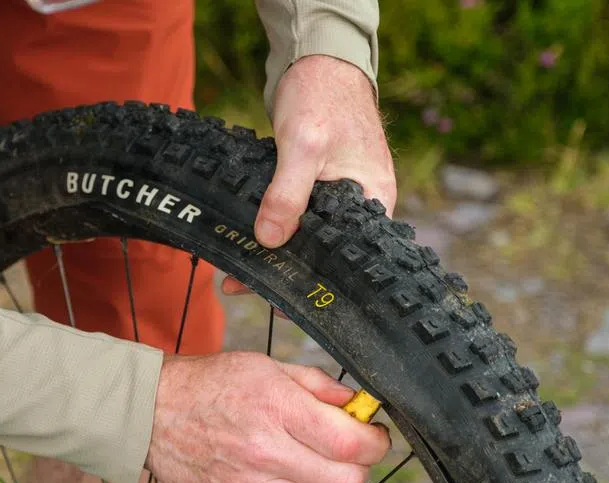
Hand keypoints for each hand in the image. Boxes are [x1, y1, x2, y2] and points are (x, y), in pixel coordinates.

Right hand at [145, 352, 390, 482]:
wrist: (152, 413)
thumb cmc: (208, 384)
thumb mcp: (264, 366)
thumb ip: (314, 384)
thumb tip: (353, 402)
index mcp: (276, 408)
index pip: (349, 442)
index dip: (374, 441)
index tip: (371, 433)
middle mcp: (265, 451)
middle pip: (345, 482)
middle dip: (358, 466)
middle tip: (346, 449)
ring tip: (317, 467)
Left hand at [222, 55, 395, 295]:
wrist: (316, 60)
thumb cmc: (323, 96)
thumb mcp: (305, 147)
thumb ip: (288, 194)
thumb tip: (270, 241)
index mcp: (373, 203)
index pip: (345, 259)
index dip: (313, 281)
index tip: (278, 297)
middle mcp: (359, 206)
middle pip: (322, 253)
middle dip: (283, 272)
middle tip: (242, 285)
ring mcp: (337, 197)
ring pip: (304, 237)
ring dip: (272, 252)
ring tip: (234, 272)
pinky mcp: (315, 187)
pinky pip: (294, 217)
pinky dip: (271, 228)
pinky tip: (245, 243)